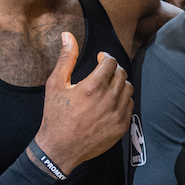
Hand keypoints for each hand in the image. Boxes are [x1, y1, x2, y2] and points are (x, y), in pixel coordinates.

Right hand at [34, 33, 132, 173]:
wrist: (60, 148)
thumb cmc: (55, 115)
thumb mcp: (55, 84)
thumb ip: (66, 58)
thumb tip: (68, 35)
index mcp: (93, 86)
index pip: (111, 62)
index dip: (105, 57)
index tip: (99, 59)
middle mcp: (109, 99)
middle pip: (122, 73)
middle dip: (113, 68)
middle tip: (103, 71)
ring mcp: (117, 114)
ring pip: (128, 88)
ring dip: (120, 83)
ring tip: (108, 86)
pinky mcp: (121, 126)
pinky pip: (129, 105)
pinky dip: (122, 99)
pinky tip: (110, 101)